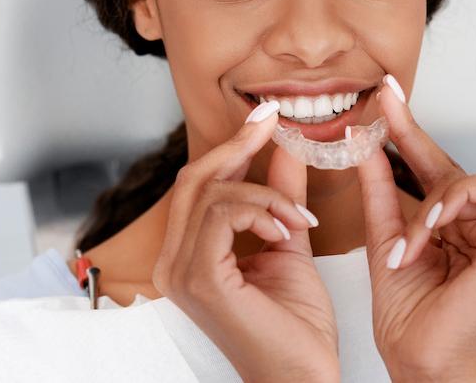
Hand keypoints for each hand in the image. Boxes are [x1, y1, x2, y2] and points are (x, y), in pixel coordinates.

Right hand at [152, 103, 338, 381]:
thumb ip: (281, 197)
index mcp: (188, 256)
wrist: (303, 378)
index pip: (198, 186)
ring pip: (213, 192)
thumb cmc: (296, 329)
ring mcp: (180, 272)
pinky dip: (262, 209)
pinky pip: (224, 214)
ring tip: (298, 218)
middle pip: (194, 179)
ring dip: (266, 192)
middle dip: (239, 145)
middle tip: (275, 123)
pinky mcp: (199, 280)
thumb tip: (284, 148)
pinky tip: (288, 229)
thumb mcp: (288, 243)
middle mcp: (173, 263)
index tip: (267, 118)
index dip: (231, 146)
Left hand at [356, 75, 475, 382]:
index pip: (425, 168)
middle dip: (410, 131)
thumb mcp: (385, 237)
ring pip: (464, 176)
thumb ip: (380, 190)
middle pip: (445, 163)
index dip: (405, 131)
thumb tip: (367, 142)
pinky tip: (435, 224)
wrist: (422, 356)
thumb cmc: (408, 315)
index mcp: (447, 224)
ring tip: (411, 241)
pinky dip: (456, 201)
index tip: (383, 97)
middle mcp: (475, 222)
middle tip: (385, 98)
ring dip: (430, 203)